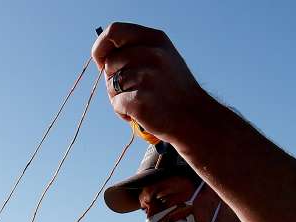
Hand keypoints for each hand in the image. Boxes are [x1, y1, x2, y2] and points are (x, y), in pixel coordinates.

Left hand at [91, 22, 208, 144]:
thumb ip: (135, 50)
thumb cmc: (173, 89)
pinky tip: (142, 113)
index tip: (100, 60)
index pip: (115, 30)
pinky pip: (116, 103)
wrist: (195, 118)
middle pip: (110, 62)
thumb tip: (101, 54)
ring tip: (141, 100)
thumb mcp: (162, 57)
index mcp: (155, 39)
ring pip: (110, 84)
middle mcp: (152, 54)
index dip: (101, 45)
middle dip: (112, 78)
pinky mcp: (139, 100)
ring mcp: (146, 77)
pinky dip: (124, 112)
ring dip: (118, 96)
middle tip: (132, 89)